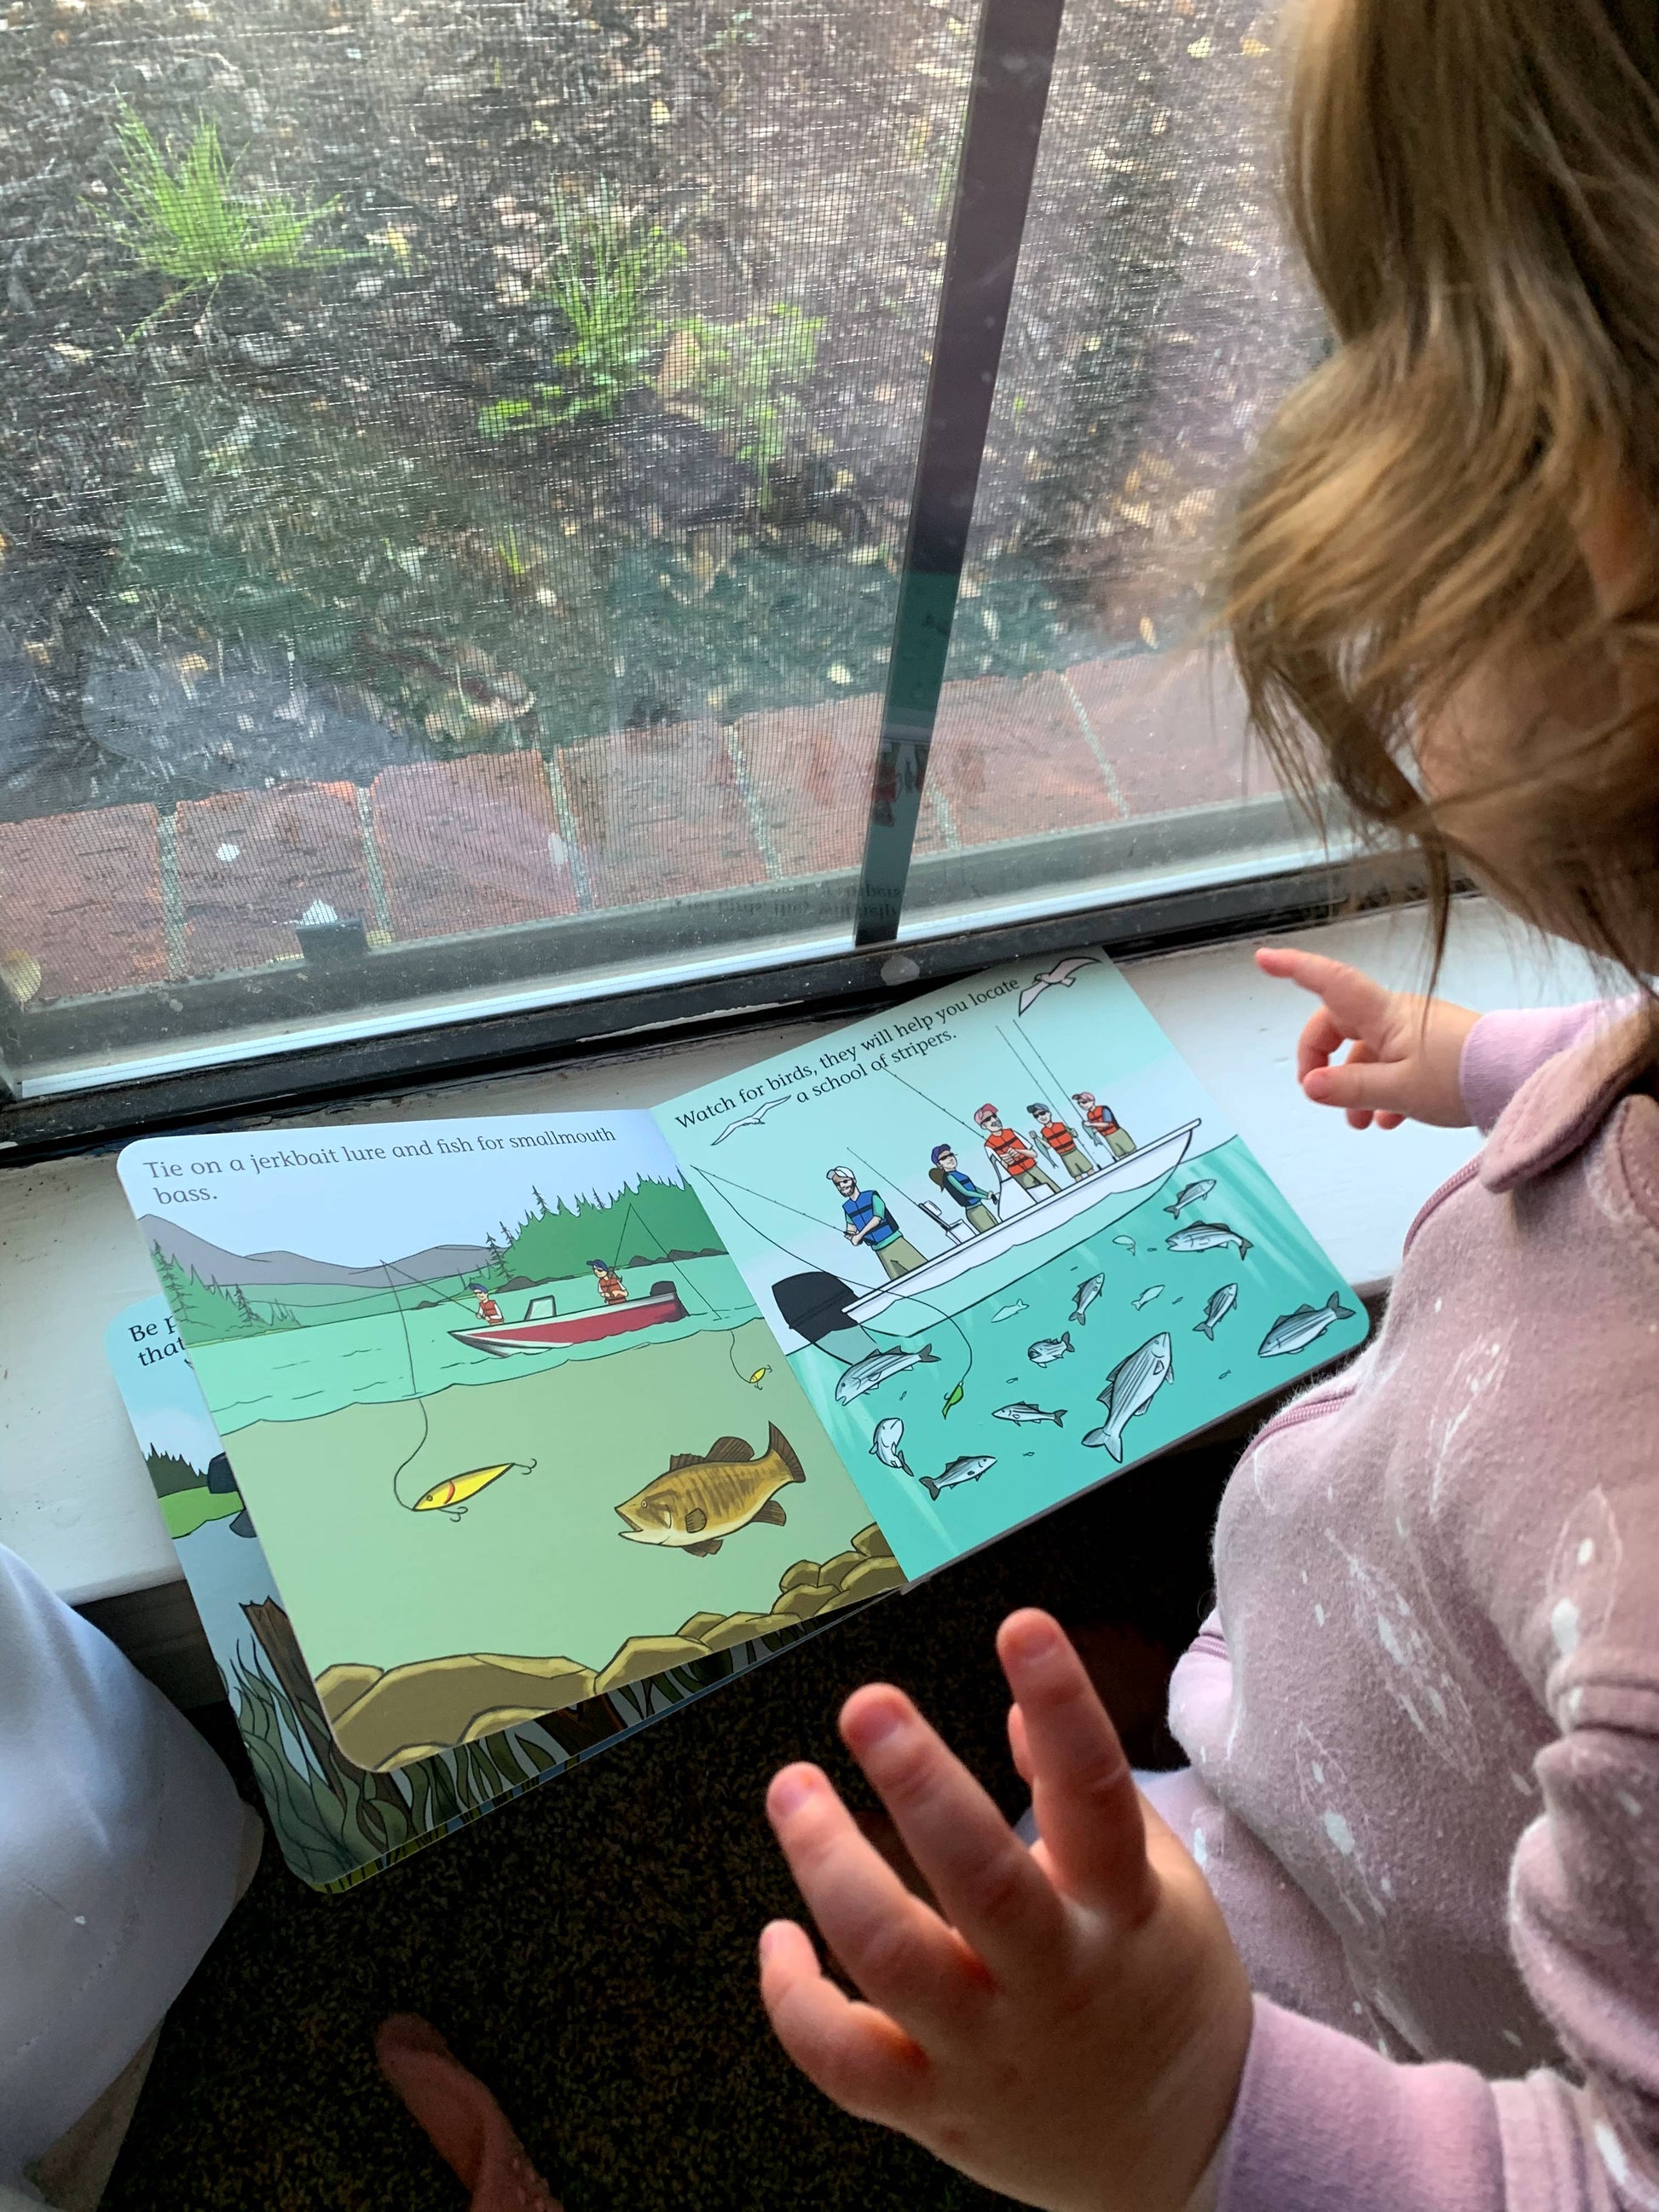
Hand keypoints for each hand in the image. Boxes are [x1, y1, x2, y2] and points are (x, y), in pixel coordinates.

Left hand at [760, 1611, 1251, 2211]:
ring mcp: (992, 2053)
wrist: (1189, 2153)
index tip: (1023, 1627)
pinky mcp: (937, 2111)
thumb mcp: (1157, 1884)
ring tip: (794, 1789)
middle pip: (984, 1882)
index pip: (1096, 1797)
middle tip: (868, 1706)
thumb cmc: (1160, 1988)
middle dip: (920, 1787)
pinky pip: (845, 2062)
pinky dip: (795, 1998)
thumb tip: (1019, 1705)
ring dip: (829, 1868)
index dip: (1064, 1708)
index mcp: (1123, 1912)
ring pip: (894, 1962)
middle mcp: (1056, 1982)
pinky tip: (780, 1935)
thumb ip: (1079, 1794)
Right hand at [1255, 945, 1478, 1128]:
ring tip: (1360, 1123)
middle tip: (1318, 1094)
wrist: (1520, 1076)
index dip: (1294, 969)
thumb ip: (1351, 1087)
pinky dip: (1382, 1091)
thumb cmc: (1462, 1076)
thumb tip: (1310, 1086)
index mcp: (1382, 1014)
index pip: (1329, 982)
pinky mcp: (1432, 1050)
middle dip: (1321, 1059)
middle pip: (1338, 1025)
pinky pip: (1392, 1065)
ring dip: (1353, 1085)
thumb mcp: (1399, 1089)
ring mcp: (1414, 1032)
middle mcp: (1395, 1015)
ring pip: (1365, 1052)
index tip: (1263, 958)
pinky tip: (1389, 1120)